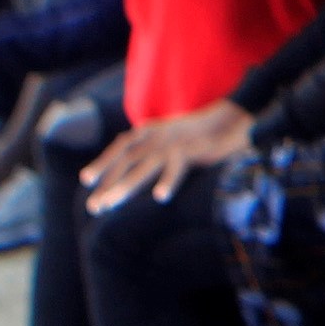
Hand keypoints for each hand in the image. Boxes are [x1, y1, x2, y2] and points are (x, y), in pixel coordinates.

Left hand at [83, 97, 252, 203]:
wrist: (237, 119)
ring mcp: (175, 140)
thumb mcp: (176, 142)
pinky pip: (177, 165)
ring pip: (144, 164)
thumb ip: (158, 153)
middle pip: (125, 158)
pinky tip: (159, 197)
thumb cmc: (206, 136)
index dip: (104, 163)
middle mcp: (159, 134)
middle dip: (108, 181)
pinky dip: (167, 180)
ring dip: (125, 185)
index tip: (87, 182)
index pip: (121, 148)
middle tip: (94, 206)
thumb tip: (141, 172)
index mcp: (153, 131)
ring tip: (110, 204)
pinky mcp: (195, 148)